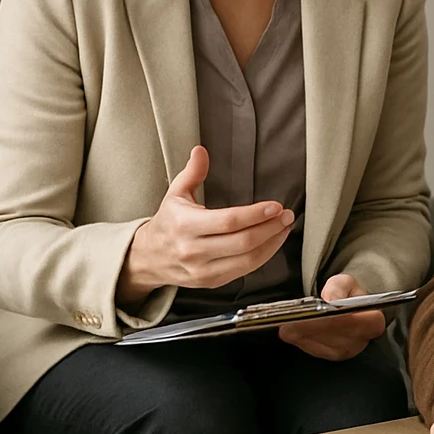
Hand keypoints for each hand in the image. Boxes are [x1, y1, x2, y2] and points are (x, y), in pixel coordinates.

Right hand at [117, 146, 294, 307]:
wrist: (147, 258)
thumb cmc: (168, 223)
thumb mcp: (175, 194)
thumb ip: (192, 172)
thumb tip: (201, 151)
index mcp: (184, 225)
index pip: (228, 221)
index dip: (255, 215)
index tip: (275, 206)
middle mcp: (193, 250)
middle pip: (242, 242)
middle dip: (270, 228)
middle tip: (286, 215)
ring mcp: (202, 270)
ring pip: (247, 260)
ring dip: (272, 243)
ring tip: (284, 227)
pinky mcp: (210, 282)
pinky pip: (244, 271)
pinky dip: (263, 257)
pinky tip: (272, 242)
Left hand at [278, 274, 385, 360]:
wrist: (346, 309)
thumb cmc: (348, 295)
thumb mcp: (346, 282)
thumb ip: (339, 286)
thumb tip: (330, 299)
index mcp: (372, 321)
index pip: (355, 323)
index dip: (336, 318)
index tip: (320, 311)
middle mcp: (360, 341)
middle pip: (334, 335)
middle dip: (313, 326)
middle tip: (294, 317)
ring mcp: (344, 352)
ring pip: (321, 345)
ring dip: (304, 333)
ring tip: (289, 321)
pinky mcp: (329, 357)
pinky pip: (311, 350)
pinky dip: (300, 339)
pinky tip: (291, 329)